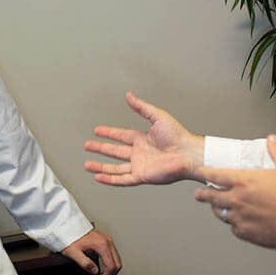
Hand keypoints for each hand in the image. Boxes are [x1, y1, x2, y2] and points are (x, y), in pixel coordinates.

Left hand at [60, 229, 121, 274]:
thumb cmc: (70, 237)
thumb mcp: (74, 252)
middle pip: (117, 264)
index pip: (111, 266)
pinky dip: (110, 266)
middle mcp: (108, 241)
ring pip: (117, 261)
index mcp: (102, 244)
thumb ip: (85, 263)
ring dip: (111, 273)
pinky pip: (113, 256)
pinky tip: (104, 272)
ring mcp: (108, 241)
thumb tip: (95, 271)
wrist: (68, 227)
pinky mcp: (106, 242)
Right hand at [85, 91, 203, 185]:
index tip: (97, 130)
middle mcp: (139, 153)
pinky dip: (109, 179)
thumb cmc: (179, 136)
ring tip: (87, 164)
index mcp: (142, 139)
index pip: (120, 136)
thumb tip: (129, 95)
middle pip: (114, 151)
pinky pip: (122, 179)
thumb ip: (141, 107)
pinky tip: (98, 177)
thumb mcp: (158, 116)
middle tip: (87, 145)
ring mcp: (139, 165)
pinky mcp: (142, 176)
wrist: (188, 154)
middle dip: (100, 148)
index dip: (108, 133)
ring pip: (115, 167)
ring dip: (100, 166)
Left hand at [195, 135, 275, 247]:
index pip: (213, 175)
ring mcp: (239, 217)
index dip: (204, 173)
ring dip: (218, 209)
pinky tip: (239, 221)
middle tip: (198, 194)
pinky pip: (233, 227)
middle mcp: (237, 199)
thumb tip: (272, 139)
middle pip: (209, 196)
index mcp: (243, 181)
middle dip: (202, 194)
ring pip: (220, 213)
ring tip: (217, 207)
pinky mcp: (245, 232)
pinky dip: (234, 223)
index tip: (200, 172)